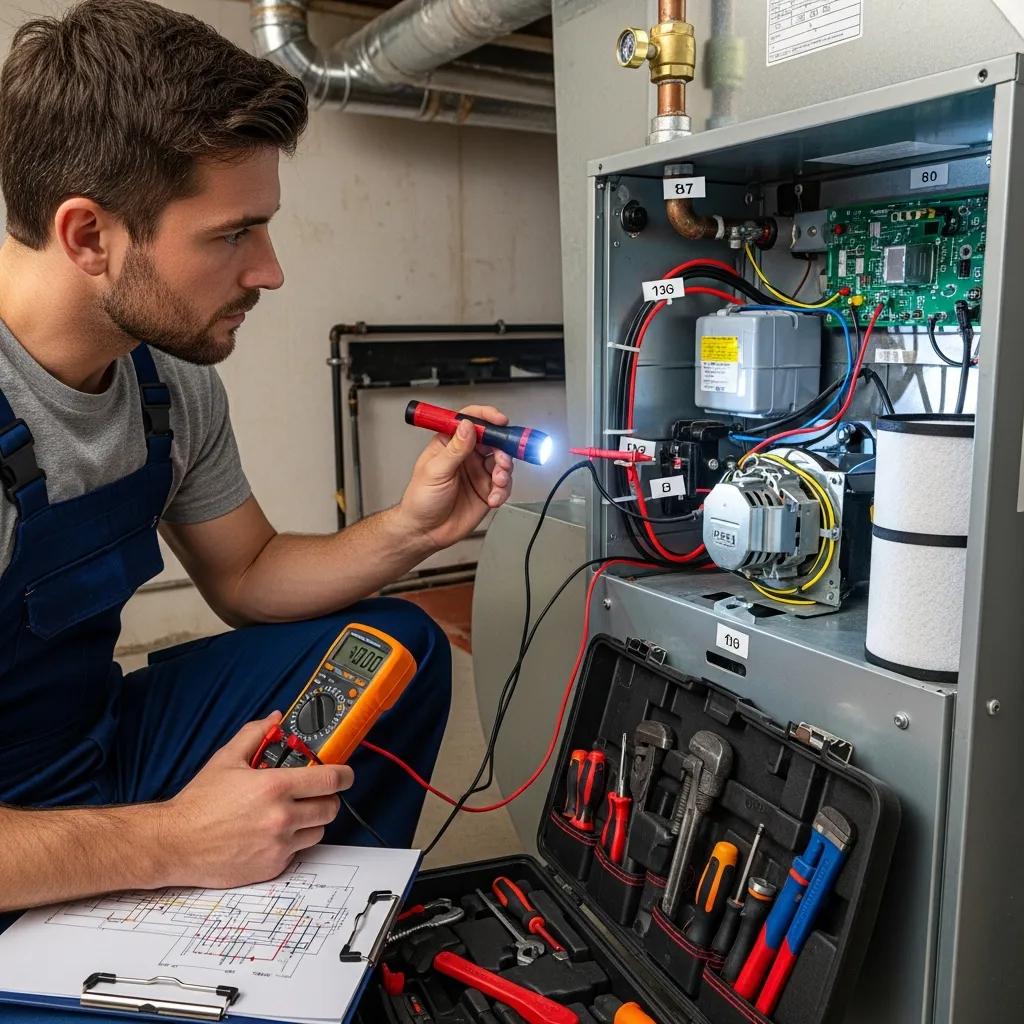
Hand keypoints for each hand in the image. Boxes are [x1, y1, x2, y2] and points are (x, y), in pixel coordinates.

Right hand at [156, 712, 353, 887]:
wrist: (174, 843)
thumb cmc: (199, 803)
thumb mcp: (226, 759)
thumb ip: (255, 734)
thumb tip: (276, 719)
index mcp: (274, 787)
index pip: (330, 779)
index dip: (344, 775)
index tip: (345, 774)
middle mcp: (281, 817)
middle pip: (331, 807)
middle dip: (327, 797)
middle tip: (314, 793)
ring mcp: (278, 845)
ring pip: (318, 831)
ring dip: (311, 821)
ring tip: (291, 813)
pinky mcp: (272, 867)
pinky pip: (298, 852)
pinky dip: (292, 843)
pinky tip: (273, 833)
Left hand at [397, 405, 513, 550]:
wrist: (426, 532)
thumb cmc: (421, 500)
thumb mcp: (435, 471)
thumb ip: (455, 449)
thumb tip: (467, 426)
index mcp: (450, 444)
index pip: (470, 421)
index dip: (486, 417)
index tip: (498, 421)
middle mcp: (466, 456)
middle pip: (493, 441)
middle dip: (502, 448)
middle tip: (502, 459)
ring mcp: (478, 473)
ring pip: (502, 462)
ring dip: (504, 470)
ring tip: (497, 481)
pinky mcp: (487, 490)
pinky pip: (504, 485)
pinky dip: (503, 491)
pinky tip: (493, 498)